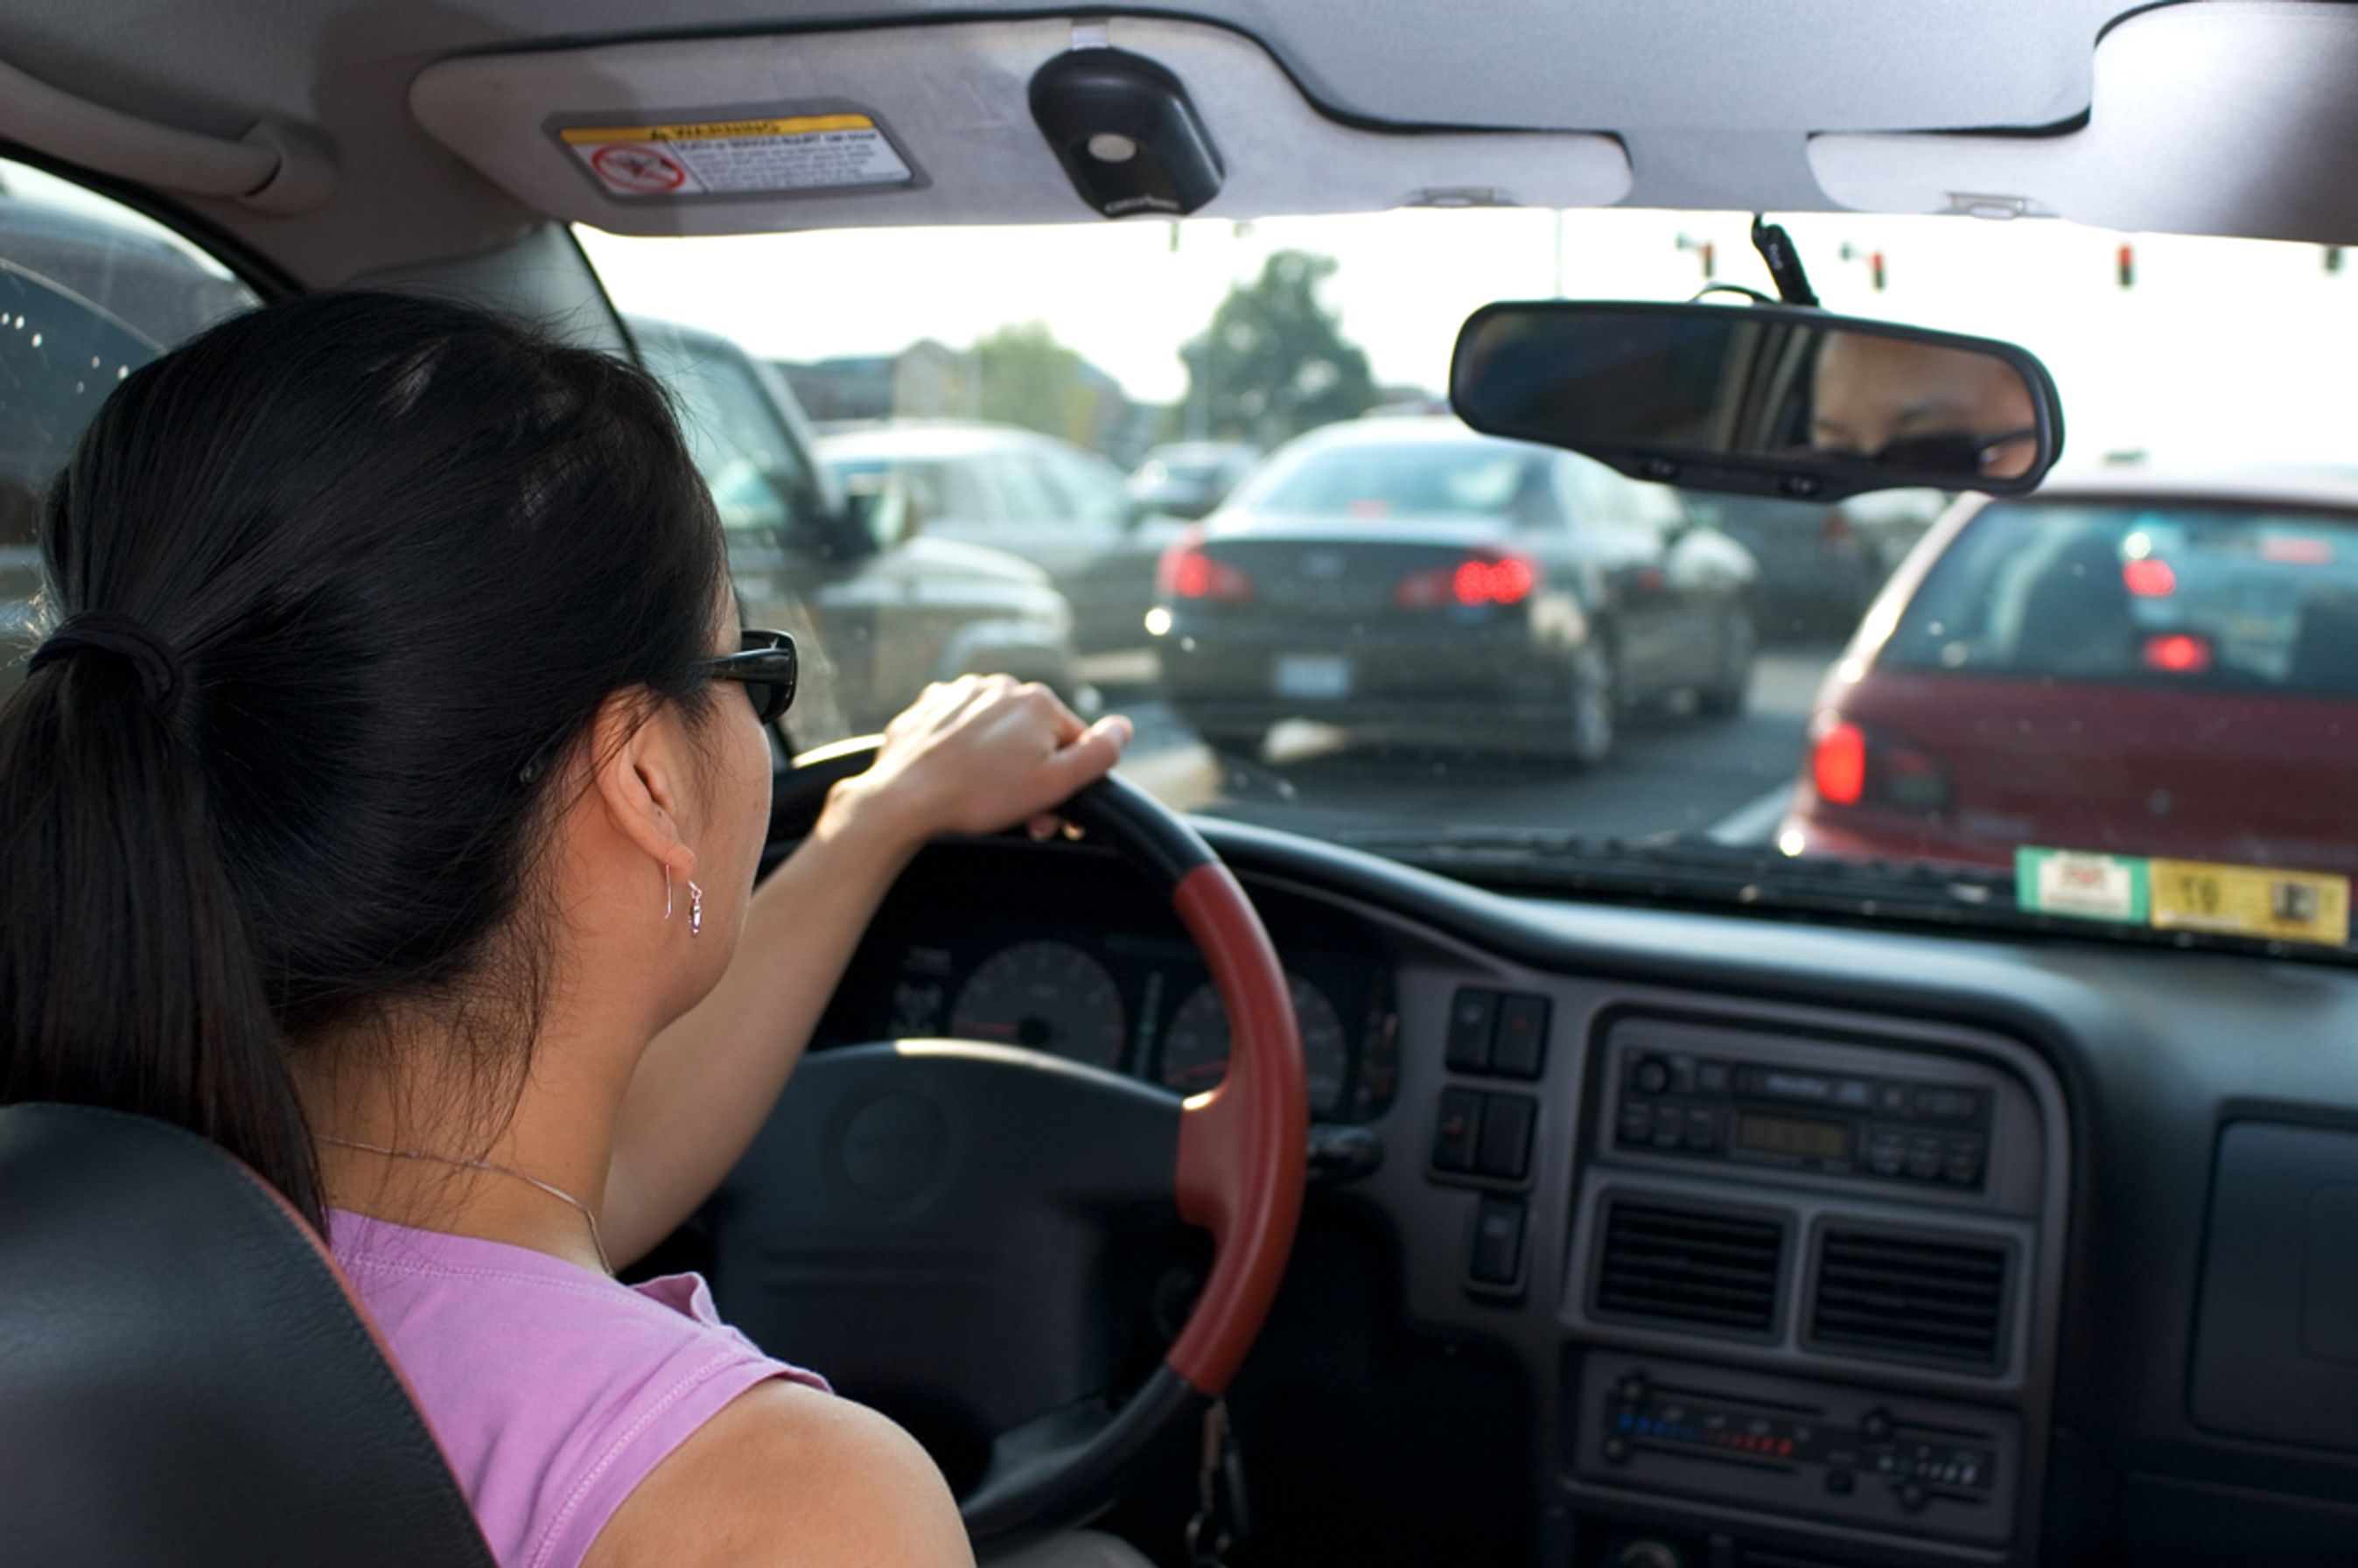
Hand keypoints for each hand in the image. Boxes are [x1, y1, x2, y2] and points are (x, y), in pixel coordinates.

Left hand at [822, 676, 1132, 855]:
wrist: (903, 799)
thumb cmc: (979, 796)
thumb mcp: (1055, 784)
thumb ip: (1099, 753)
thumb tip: (1123, 727)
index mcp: (1038, 702)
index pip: (1074, 744)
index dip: (1068, 784)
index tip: (1051, 815)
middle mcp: (1002, 686)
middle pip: (1034, 738)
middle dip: (1033, 777)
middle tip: (1020, 816)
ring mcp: (961, 693)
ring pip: (998, 732)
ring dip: (1000, 763)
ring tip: (984, 798)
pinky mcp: (930, 707)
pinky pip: (961, 729)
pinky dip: (965, 752)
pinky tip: (958, 777)